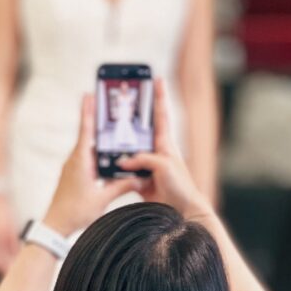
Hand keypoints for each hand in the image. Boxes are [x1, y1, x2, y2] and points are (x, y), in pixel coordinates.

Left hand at [44, 94, 143, 234]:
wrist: (56, 225)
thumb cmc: (75, 212)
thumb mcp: (102, 198)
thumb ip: (121, 186)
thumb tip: (138, 179)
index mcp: (80, 161)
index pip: (86, 130)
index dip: (89, 111)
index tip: (89, 94)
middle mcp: (75, 160)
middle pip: (89, 136)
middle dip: (99, 122)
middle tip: (108, 107)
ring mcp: (73, 168)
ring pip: (90, 149)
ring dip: (100, 142)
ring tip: (114, 133)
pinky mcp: (74, 176)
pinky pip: (88, 160)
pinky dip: (99, 156)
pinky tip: (110, 159)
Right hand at [117, 79, 211, 218]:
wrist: (183, 211)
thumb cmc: (180, 186)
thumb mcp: (164, 165)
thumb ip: (143, 159)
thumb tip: (124, 161)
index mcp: (165, 143)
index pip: (161, 114)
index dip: (159, 96)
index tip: (156, 79)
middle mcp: (156, 152)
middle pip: (141, 130)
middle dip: (132, 117)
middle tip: (122, 101)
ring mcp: (149, 167)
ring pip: (130, 152)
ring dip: (120, 146)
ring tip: (108, 133)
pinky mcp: (142, 181)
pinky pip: (127, 172)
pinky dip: (119, 171)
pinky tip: (109, 167)